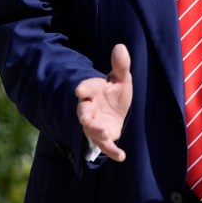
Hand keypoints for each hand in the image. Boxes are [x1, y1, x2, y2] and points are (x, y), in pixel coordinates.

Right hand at [76, 44, 132, 161]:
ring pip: (91, 129)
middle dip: (84, 114)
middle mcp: (90, 108)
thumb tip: (120, 46)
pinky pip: (106, 146)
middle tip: (85, 116)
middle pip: (83, 111)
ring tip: (105, 134)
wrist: (114, 110)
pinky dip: (112, 151)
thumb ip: (120, 65)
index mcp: (93, 91)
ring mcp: (95, 124)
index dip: (83, 88)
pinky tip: (122, 156)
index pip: (86, 88)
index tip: (80, 89)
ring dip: (96, 132)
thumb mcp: (120, 79)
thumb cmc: (114, 92)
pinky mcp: (103, 137)